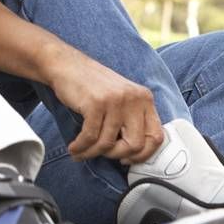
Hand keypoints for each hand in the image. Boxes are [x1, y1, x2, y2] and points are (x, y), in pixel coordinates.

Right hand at [45, 48, 163, 162]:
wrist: (67, 65)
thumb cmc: (92, 87)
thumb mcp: (121, 98)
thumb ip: (131, 120)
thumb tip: (134, 155)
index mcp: (145, 99)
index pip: (156, 137)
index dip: (142, 155)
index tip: (126, 159)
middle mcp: (135, 99)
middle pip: (135, 145)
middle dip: (116, 155)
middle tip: (101, 153)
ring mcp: (116, 100)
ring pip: (109, 144)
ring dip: (91, 152)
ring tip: (80, 152)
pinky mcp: (96, 103)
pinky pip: (90, 137)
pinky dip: (80, 147)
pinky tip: (74, 147)